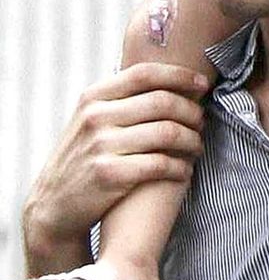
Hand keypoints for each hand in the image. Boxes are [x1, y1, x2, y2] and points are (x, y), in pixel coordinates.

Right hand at [23, 63, 206, 267]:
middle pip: (162, 102)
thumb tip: (167, 77)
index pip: (145, 73)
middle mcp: (96, 117)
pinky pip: (161, 164)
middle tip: (202, 122)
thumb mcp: (89, 120)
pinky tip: (185, 170)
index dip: (179, 75)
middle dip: (191, 111)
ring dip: (192, 139)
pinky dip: (181, 167)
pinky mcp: (110, 175)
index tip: (202, 84)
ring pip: (167, 132)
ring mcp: (102, 146)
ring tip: (197, 146)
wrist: (54, 206)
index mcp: (93, 97)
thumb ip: (119, 99)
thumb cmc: (82, 158)